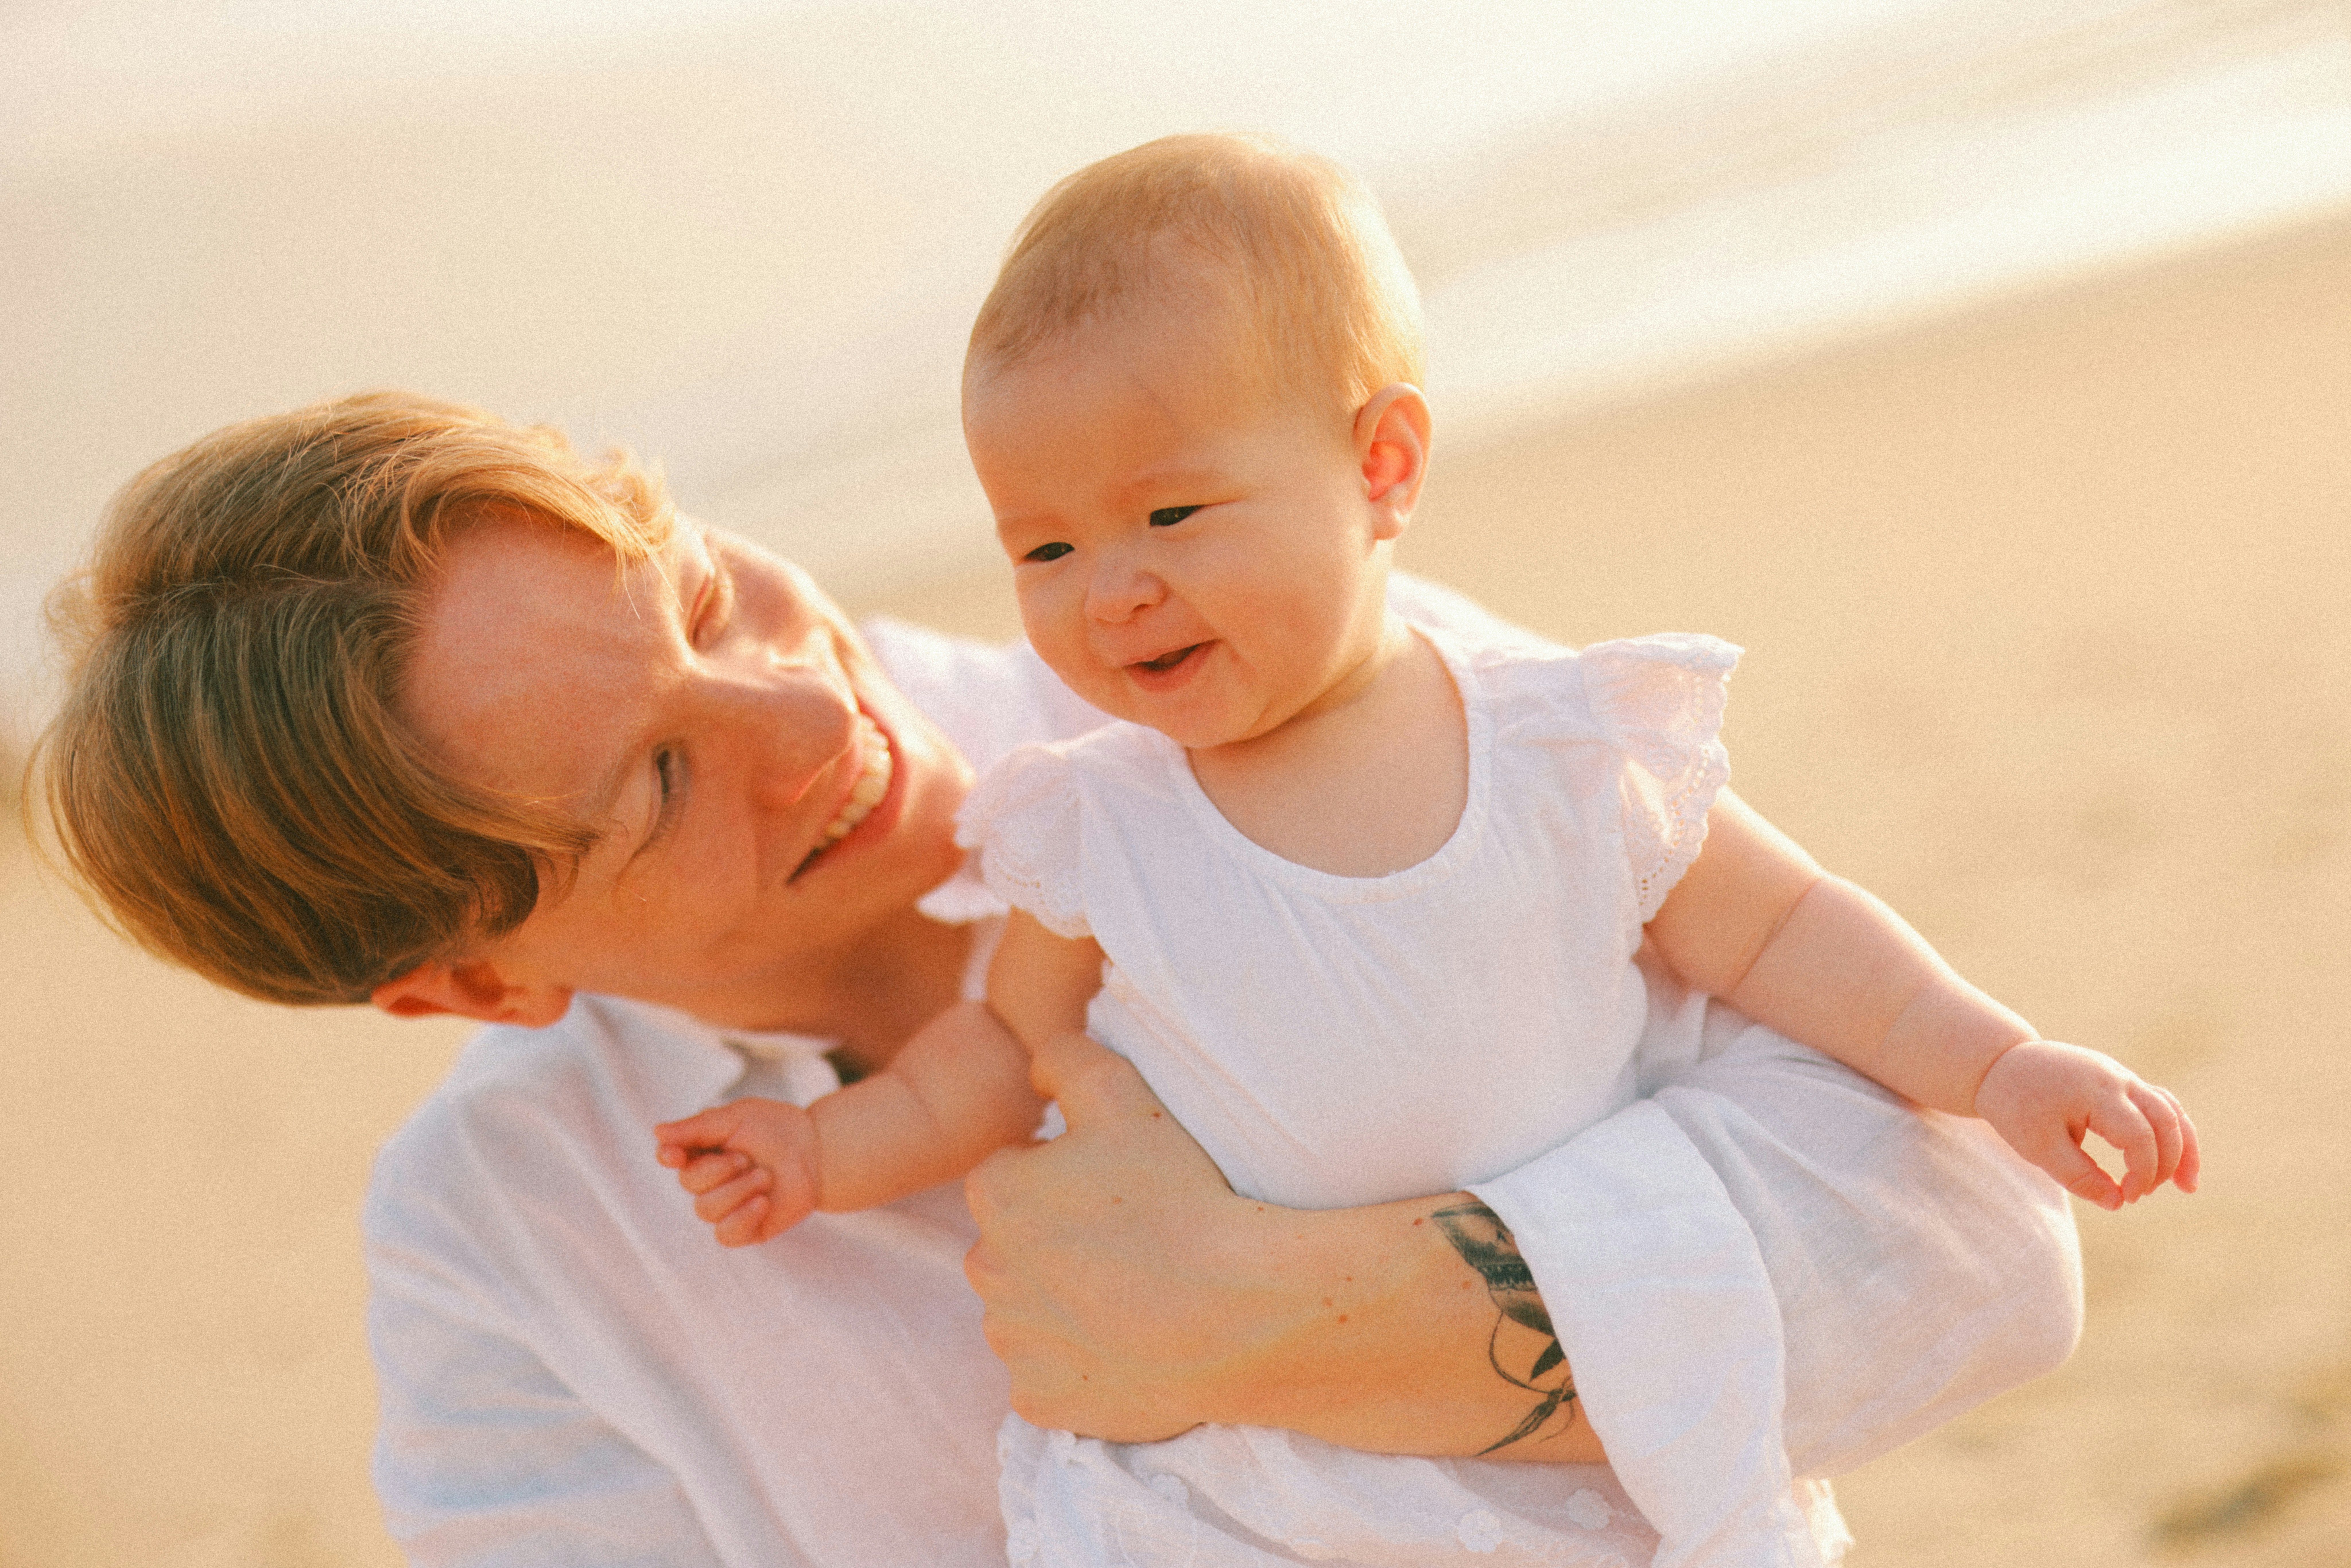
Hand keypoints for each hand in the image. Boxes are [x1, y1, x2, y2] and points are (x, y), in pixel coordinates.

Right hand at [654, 1097, 821, 1245]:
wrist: (818, 1152)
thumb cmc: (776, 1129)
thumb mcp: (737, 1118)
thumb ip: (698, 1128)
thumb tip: (657, 1132)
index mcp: (702, 1151)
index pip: (671, 1157)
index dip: (669, 1156)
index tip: (674, 1154)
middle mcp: (709, 1181)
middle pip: (690, 1184)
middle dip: (719, 1169)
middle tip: (747, 1158)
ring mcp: (726, 1207)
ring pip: (706, 1210)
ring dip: (737, 1190)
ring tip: (765, 1177)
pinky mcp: (745, 1229)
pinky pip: (725, 1235)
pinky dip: (742, 1218)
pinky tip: (762, 1203)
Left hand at [963, 1030, 1272, 1440]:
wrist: (1236, 1312)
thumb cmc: (1180, 1196)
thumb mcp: (1123, 1092)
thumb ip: (1064, 1058)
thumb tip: (1036, 1061)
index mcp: (995, 1193)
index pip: (1015, 1173)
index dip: (1069, 1175)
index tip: (1119, 1188)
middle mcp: (986, 1269)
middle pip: (1017, 1243)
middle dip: (1058, 1239)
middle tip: (1133, 1238)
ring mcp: (1012, 1342)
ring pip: (1030, 1309)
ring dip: (1067, 1300)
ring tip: (1138, 1290)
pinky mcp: (1039, 1401)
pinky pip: (1050, 1374)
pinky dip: (1081, 1362)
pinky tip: (1130, 1342)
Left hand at [1974, 1040, 2200, 1209]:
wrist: (2000, 1064)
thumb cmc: (2015, 1105)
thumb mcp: (2038, 1146)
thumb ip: (2078, 1175)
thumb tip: (2118, 1203)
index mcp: (2095, 1091)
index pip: (2139, 1135)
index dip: (2142, 1172)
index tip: (2127, 1197)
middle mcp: (2116, 1078)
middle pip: (2165, 1120)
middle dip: (2168, 1162)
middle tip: (2144, 1194)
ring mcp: (2121, 1075)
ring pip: (2170, 1109)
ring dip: (2183, 1147)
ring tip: (2187, 1186)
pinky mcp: (2119, 1081)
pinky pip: (2159, 1103)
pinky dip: (2172, 1131)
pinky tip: (2172, 1161)